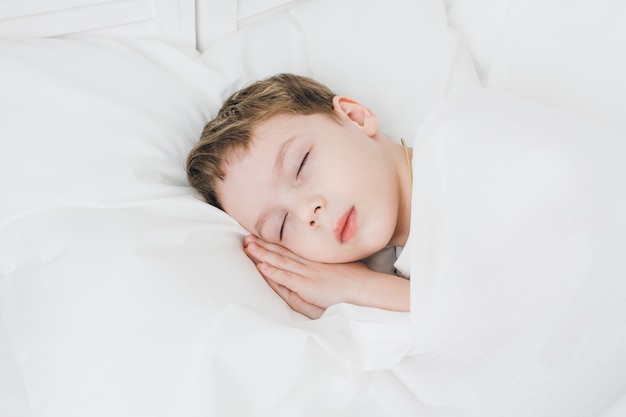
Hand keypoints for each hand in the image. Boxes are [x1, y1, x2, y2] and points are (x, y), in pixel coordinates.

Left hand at [243, 235, 408, 318]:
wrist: (368, 290)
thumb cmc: (360, 281)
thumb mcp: (344, 267)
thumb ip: (330, 265)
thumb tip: (323, 263)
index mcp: (317, 260)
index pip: (293, 249)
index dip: (276, 243)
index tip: (263, 236)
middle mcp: (311, 264)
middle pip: (283, 252)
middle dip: (264, 245)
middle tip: (248, 237)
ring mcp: (309, 274)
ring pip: (281, 261)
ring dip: (263, 254)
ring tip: (248, 247)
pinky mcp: (309, 286)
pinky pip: (287, 278)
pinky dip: (274, 271)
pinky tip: (261, 266)